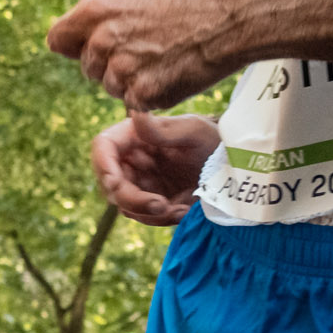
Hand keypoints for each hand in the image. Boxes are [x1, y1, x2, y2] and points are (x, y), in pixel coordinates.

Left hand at [49, 0, 246, 110]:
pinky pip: (133, 104)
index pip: (57, 40)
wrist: (224, 23)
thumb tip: (69, 39)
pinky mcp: (140, 94)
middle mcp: (102, 39)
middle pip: (87, 69)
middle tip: (145, 53)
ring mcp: (120, 69)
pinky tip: (169, 77)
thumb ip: (98, 19)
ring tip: (161, 63)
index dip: (75, 48)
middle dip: (109, 68)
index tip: (94, 49)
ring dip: (131, 84)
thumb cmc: (182, 8)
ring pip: (111, 88)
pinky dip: (150, 97)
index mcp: (94, 10)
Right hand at [91, 112, 221, 225]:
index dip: (103, 166)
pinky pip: (146, 217)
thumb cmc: (211, 140)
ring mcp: (140, 183)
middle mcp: (131, 160)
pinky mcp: (151, 202)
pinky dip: (164, 218)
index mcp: (135, 135)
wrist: (229, 166)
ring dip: (152, 213)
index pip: (103, 146)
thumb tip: (135, 113)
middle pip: (111, 184)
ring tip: (181, 208)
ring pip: (126, 206)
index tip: (116, 184)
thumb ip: (163, 130)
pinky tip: (184, 210)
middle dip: (133, 200)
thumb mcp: (193, 132)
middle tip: (163, 206)